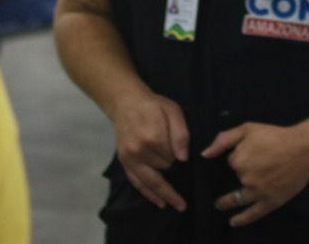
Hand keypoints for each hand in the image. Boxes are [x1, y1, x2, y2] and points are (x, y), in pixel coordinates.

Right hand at [109, 91, 189, 211]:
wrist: (126, 103)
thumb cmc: (153, 105)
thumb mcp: (173, 111)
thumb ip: (181, 134)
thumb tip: (183, 158)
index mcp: (153, 137)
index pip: (174, 158)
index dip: (180, 157)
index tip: (182, 153)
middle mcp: (139, 151)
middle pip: (164, 171)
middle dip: (174, 171)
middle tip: (183, 173)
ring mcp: (130, 159)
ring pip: (150, 183)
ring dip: (165, 196)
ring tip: (178, 206)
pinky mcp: (124, 163)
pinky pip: (137, 183)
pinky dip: (149, 194)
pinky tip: (159, 202)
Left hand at [203, 121, 308, 226]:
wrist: (304, 149)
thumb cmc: (276, 136)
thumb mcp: (247, 129)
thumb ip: (223, 139)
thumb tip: (204, 154)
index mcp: (238, 161)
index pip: (232, 161)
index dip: (241, 155)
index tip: (254, 150)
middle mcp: (245, 178)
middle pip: (237, 176)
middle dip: (243, 170)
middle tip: (256, 164)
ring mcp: (258, 193)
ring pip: (238, 198)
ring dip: (227, 202)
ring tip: (219, 205)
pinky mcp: (271, 202)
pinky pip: (253, 214)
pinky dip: (242, 219)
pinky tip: (233, 222)